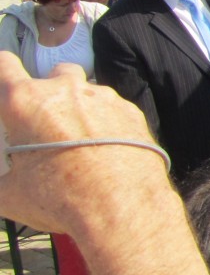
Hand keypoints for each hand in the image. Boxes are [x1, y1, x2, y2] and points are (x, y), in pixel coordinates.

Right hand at [0, 54, 168, 234]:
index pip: (3, 65)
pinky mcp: (131, 112)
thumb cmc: (61, 200)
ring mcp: (103, 97)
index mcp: (25, 101)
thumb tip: (3, 177)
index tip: (5, 88)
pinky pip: (113, 108)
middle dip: (48, 92)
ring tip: (78, 139)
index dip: (1, 73)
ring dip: (80, 106)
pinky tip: (106, 148)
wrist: (122, 209)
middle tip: (46, 123)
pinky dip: (107, 121)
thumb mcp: (8, 194)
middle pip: (54, 74)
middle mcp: (66, 90)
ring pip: (87, 90)